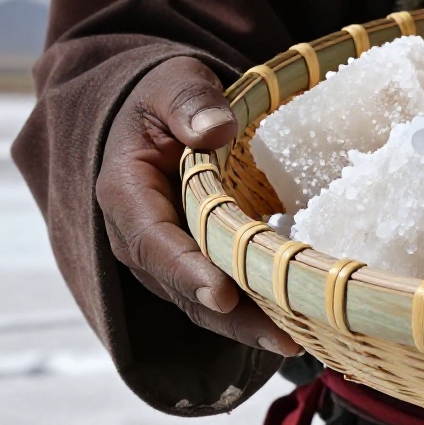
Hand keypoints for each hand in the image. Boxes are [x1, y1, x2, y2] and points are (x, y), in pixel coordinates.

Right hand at [95, 57, 301, 355]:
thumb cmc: (167, 97)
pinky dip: (253, 313)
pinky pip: (219, 294)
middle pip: (181, 286)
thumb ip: (189, 103)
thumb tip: (214, 130)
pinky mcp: (193, 263)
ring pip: (201, 302)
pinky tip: (297, 326)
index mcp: (125, 192)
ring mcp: (165, 256)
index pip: (152, 241)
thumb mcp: (173, 84)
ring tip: (297, 340)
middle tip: (283, 336)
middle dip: (231, 317)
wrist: (158, 112)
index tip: (223, 294)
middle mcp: (139, 236)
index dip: (186, 271)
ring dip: (246, 326)